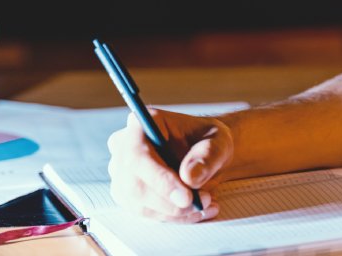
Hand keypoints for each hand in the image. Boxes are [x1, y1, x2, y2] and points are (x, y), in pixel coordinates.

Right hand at [107, 109, 232, 221]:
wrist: (208, 154)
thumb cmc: (210, 141)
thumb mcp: (219, 141)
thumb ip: (207, 155)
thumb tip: (189, 177)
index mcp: (144, 123)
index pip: (137, 155)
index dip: (159, 179)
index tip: (186, 197)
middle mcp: (125, 146)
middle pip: (134, 184)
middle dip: (169, 201)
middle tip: (201, 203)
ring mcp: (122, 172)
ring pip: (139, 203)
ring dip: (174, 211)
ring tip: (205, 204)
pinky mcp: (127, 193)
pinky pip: (146, 212)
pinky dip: (173, 217)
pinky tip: (197, 211)